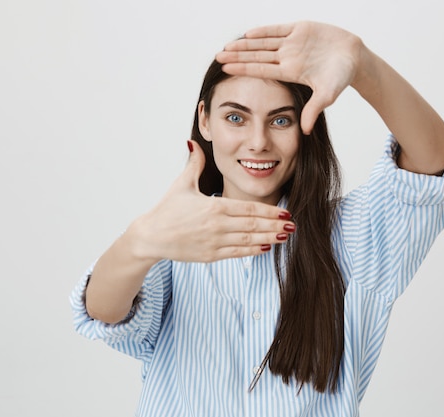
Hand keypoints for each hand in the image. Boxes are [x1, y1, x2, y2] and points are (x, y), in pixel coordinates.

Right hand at [129, 140, 294, 262]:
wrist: (150, 237)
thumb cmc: (166, 211)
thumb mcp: (181, 184)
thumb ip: (194, 164)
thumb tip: (194, 143)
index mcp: (213, 206)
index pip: (249, 209)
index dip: (270, 211)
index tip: (285, 212)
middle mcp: (217, 225)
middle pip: (253, 224)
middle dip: (275, 225)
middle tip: (294, 225)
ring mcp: (214, 242)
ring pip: (248, 240)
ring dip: (269, 238)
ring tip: (286, 237)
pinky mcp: (210, 255)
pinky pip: (237, 253)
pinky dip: (253, 250)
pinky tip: (266, 248)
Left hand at [216, 21, 362, 133]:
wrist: (356, 58)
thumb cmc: (341, 77)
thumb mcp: (327, 94)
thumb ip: (314, 109)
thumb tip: (303, 131)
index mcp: (290, 72)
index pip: (261, 70)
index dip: (243, 69)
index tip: (225, 70)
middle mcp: (287, 57)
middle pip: (257, 56)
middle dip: (237, 56)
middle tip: (218, 56)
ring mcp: (293, 42)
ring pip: (263, 42)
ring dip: (245, 43)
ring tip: (227, 44)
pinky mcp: (301, 29)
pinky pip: (278, 29)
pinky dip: (264, 30)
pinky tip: (248, 33)